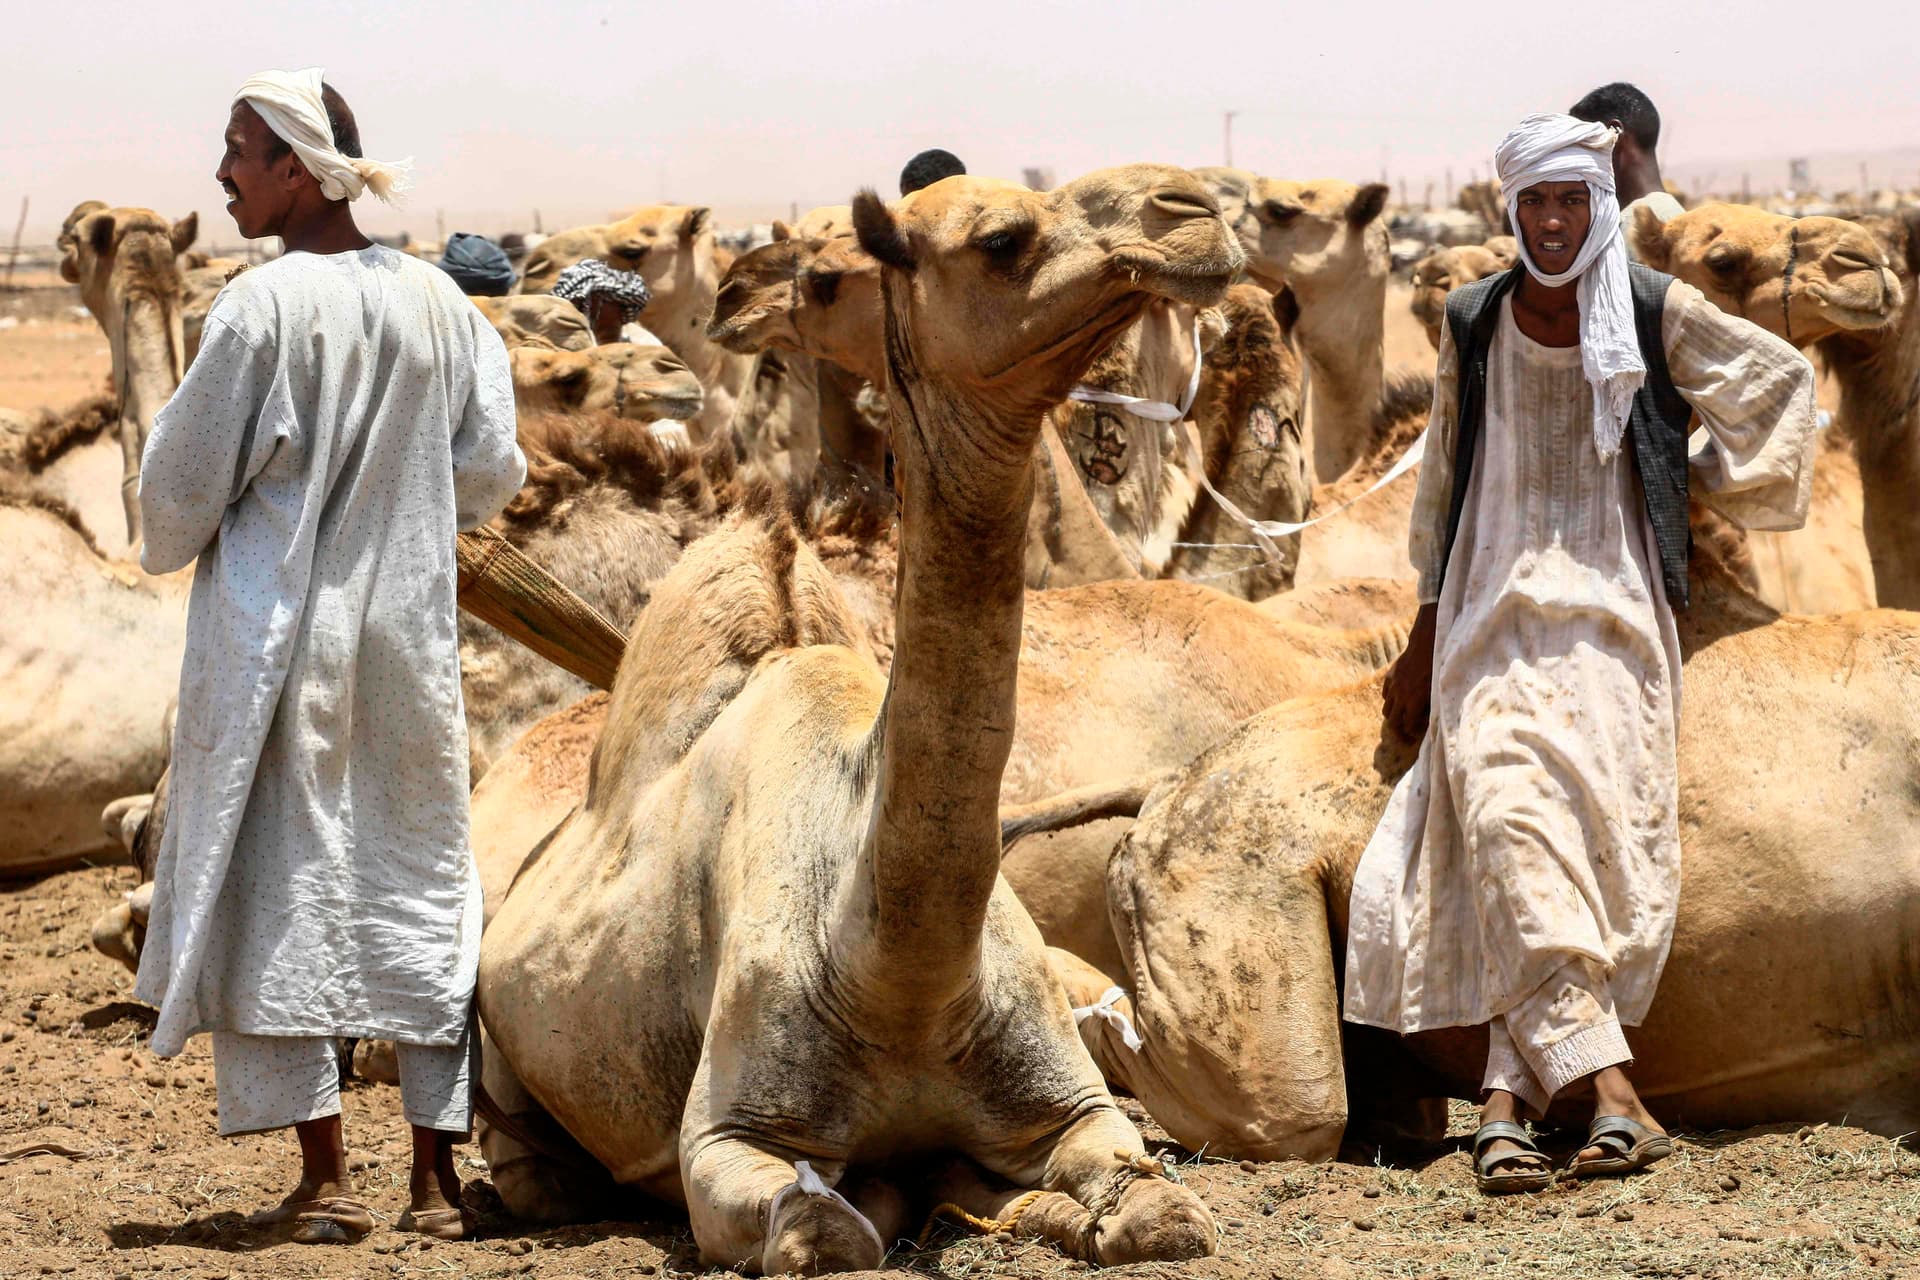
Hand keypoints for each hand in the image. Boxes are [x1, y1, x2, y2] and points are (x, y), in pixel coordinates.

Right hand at [1382, 603, 1437, 741]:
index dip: (1411, 734)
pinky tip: (1399, 699)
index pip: (1407, 726)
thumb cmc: (1438, 668)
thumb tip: (1429, 721)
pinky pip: (1385, 694)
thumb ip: (1431, 707)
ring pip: (1386, 709)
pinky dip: (1390, 700)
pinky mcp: (1390, 676)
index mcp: (1414, 702)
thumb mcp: (1438, 690)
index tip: (1415, 737)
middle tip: (1405, 736)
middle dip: (1398, 732)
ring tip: (1401, 718)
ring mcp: (1393, 686)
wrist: (1427, 644)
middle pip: (1392, 722)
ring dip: (1393, 716)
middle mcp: (1400, 696)